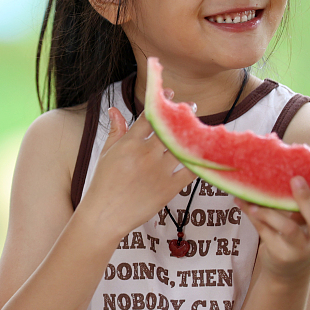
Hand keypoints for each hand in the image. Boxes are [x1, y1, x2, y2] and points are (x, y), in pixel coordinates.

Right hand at [82, 103, 196, 242]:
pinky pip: (191, 170)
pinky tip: (205, 152)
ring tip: (199, 127)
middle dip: (182, 115)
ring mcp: (159, 171)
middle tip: (191, 107)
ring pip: (183, 146)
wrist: (105, 215)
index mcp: (129, 144)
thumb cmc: (103, 183)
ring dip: (192, 135)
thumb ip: (116, 131)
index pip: (149, 116)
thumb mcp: (106, 153)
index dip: (160, 103)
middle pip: (170, 128)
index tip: (169, 94)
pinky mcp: (170, 188)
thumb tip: (114, 110)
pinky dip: (199, 161)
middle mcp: (146, 154)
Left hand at [235, 177, 309, 279]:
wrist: (288, 274)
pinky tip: (242, 202)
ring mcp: (300, 249)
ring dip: (271, 212)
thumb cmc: (300, 239)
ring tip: (256, 201)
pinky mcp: (280, 254)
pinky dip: (253, 215)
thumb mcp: (307, 224)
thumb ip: (300, 203)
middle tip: (296, 180)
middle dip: (307, 200)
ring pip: (289, 229)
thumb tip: (281, 169)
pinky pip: (265, 231)